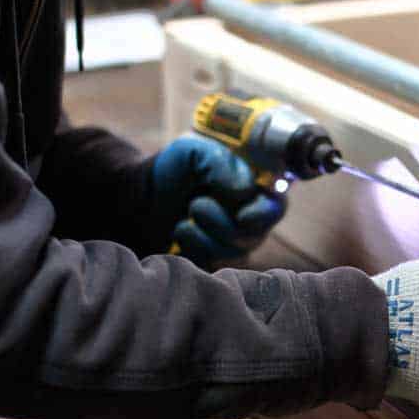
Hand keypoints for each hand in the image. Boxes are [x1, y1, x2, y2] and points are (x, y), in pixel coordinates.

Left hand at [152, 135, 285, 266]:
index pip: (275, 206)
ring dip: (203, 238)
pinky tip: (180, 236)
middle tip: (196, 205)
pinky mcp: (215, 262)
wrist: (142, 195)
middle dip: (222, 225)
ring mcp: (234, 244)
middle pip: (255, 235)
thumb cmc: (176, 169)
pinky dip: (193, 252)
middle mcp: (251, 219)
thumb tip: (243, 192)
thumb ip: (220, 163)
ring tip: (181, 222)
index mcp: (253, 189)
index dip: (264, 214)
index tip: (242, 217)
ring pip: (233, 253)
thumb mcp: (193, 151)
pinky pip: (214, 267)